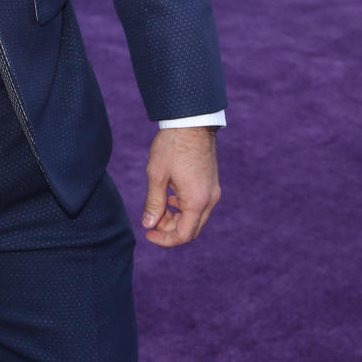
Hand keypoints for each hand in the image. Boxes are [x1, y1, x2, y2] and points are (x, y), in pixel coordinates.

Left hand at [142, 126, 219, 247]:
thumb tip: (148, 224)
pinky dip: (184, 207)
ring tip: (158, 207)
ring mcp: (213, 191)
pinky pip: (199, 204)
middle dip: (170, 230)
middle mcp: (210, 199)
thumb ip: (154, 202)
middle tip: (151, 221)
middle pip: (191, 229)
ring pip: (195, 217)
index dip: (165, 240)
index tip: (148, 234)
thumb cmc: (172, 145)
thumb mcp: (157, 174)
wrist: (191, 121)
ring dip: (176, 218)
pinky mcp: (211, 183)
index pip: (183, 235)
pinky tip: (170, 196)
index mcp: (197, 200)